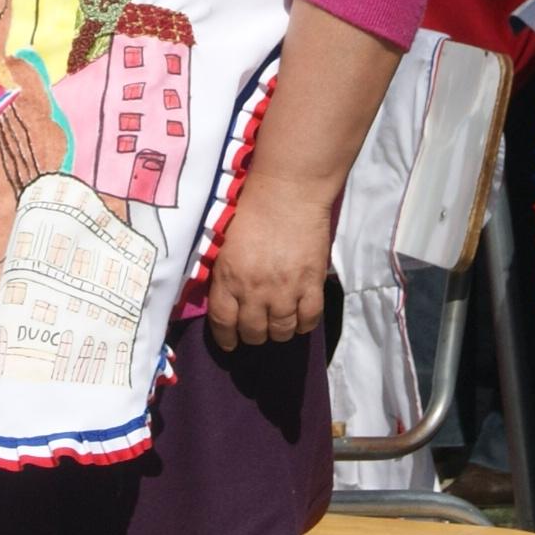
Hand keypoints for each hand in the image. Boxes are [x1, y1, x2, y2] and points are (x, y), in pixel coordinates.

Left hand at [206, 180, 334, 351]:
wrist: (288, 192)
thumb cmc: (252, 211)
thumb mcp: (226, 244)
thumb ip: (225, 275)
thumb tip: (228, 301)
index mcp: (228, 278)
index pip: (223, 323)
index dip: (226, 338)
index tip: (231, 342)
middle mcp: (254, 290)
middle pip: (254, 332)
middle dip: (254, 335)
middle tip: (259, 328)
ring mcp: (285, 289)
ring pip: (282, 331)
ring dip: (280, 331)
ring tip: (281, 321)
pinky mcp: (311, 283)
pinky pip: (309, 319)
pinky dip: (305, 324)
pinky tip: (301, 316)